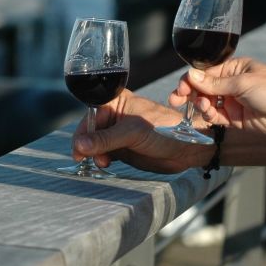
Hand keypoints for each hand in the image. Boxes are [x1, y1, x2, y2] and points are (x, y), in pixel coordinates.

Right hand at [72, 90, 213, 173]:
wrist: (186, 148)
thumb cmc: (165, 130)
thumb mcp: (133, 133)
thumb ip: (106, 139)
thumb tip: (80, 146)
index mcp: (116, 102)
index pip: (90, 116)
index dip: (81, 132)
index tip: (78, 149)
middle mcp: (114, 116)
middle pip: (89, 131)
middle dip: (87, 146)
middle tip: (89, 159)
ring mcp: (117, 133)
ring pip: (95, 145)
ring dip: (94, 155)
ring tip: (104, 162)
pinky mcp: (122, 148)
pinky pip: (104, 154)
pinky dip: (101, 160)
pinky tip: (106, 164)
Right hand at [170, 57, 265, 135]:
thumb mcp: (241, 82)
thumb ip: (214, 84)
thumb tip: (190, 75)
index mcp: (234, 69)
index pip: (205, 73)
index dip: (190, 80)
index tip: (180, 88)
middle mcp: (232, 84)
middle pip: (203, 89)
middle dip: (189, 94)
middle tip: (176, 100)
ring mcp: (234, 102)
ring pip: (207, 104)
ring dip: (200, 106)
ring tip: (203, 107)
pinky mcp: (236, 119)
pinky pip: (217, 117)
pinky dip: (209, 116)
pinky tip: (209, 115)